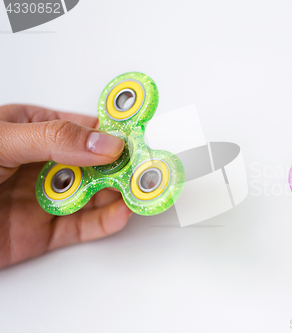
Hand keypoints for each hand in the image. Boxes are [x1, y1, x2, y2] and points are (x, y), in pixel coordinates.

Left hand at [0, 104, 131, 268]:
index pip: (83, 127)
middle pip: (96, 162)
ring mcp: (45, 197)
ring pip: (95, 194)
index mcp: (32, 129)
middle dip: (124, 165)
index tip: (140, 135)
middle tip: (148, 167)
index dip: (115, 131)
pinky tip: (120, 213)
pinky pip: (83, 225)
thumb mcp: (0, 141)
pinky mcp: (45, 231)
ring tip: (142, 191)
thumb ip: (53, 140)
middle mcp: (42, 163)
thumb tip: (102, 143)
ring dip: (121, 192)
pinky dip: (106, 221)